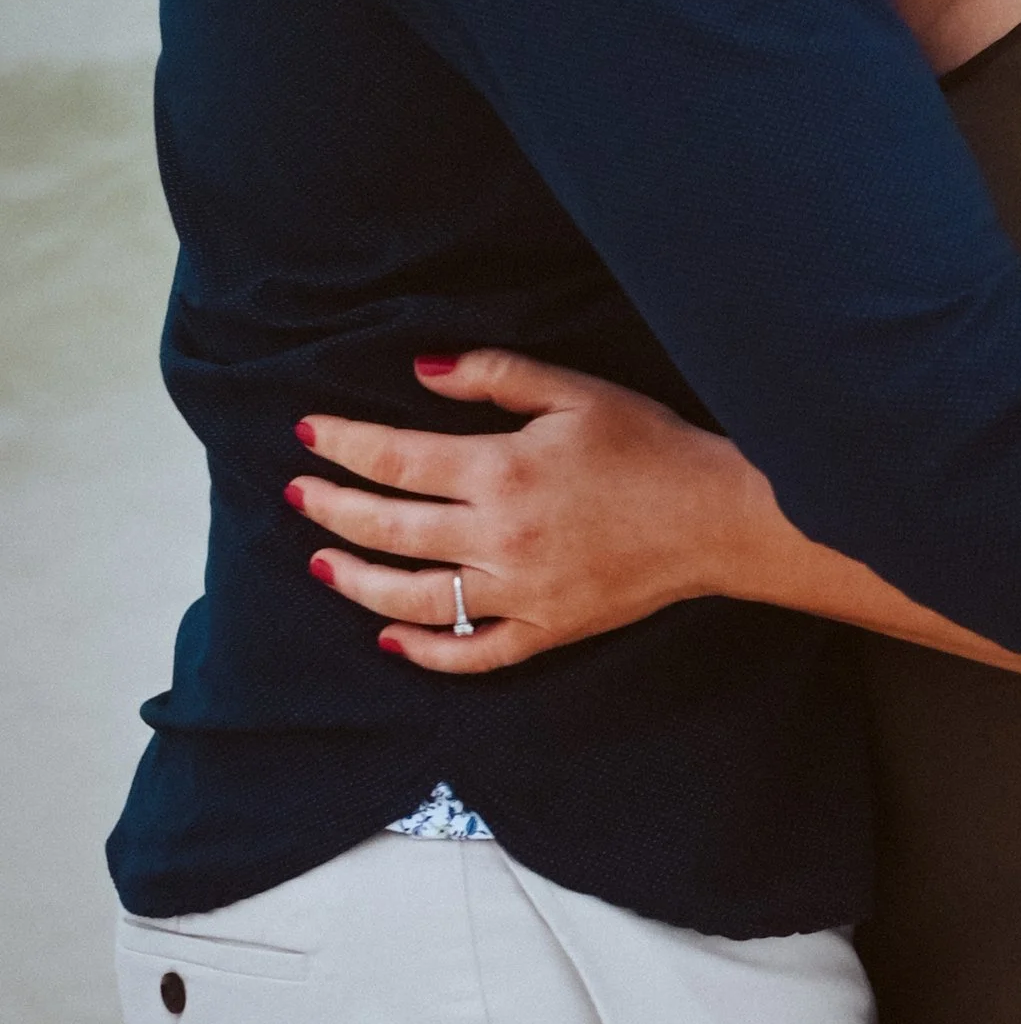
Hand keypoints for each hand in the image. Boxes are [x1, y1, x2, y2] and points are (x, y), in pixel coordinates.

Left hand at [289, 352, 772, 675]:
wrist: (719, 516)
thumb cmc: (651, 445)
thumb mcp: (575, 391)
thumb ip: (494, 376)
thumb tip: (421, 370)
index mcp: (502, 470)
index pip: (394, 457)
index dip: (342, 443)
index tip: (307, 431)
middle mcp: (499, 537)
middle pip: (388, 528)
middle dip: (331, 508)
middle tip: (298, 493)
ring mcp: (520, 592)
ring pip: (413, 598)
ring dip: (356, 581)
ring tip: (321, 563)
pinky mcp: (546, 630)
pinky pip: (471, 653)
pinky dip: (424, 653)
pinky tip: (391, 638)